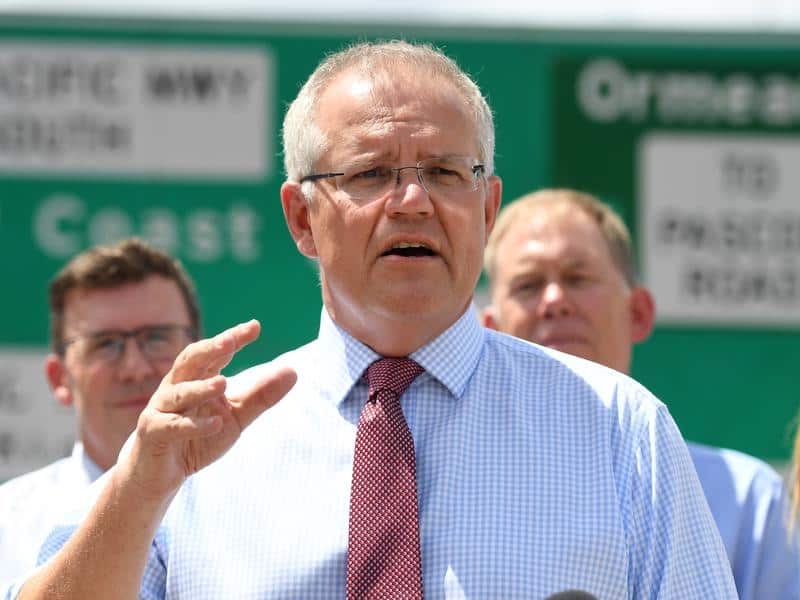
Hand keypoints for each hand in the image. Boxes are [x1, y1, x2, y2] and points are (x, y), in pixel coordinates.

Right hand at [121, 320, 296, 500]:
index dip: (232, 338)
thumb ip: (261, 396)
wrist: (160, 475)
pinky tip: (216, 424)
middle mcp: (176, 387)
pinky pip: (172, 426)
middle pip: (190, 361)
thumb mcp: (236, 417)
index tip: (254, 326)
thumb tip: (294, 371)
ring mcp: (161, 409)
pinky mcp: (152, 433)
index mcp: (196, 378)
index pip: (215, 353)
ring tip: (224, 383)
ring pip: (179, 393)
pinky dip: (194, 425)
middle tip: (231, 342)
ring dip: (201, 388)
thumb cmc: (198, 438)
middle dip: (209, 350)